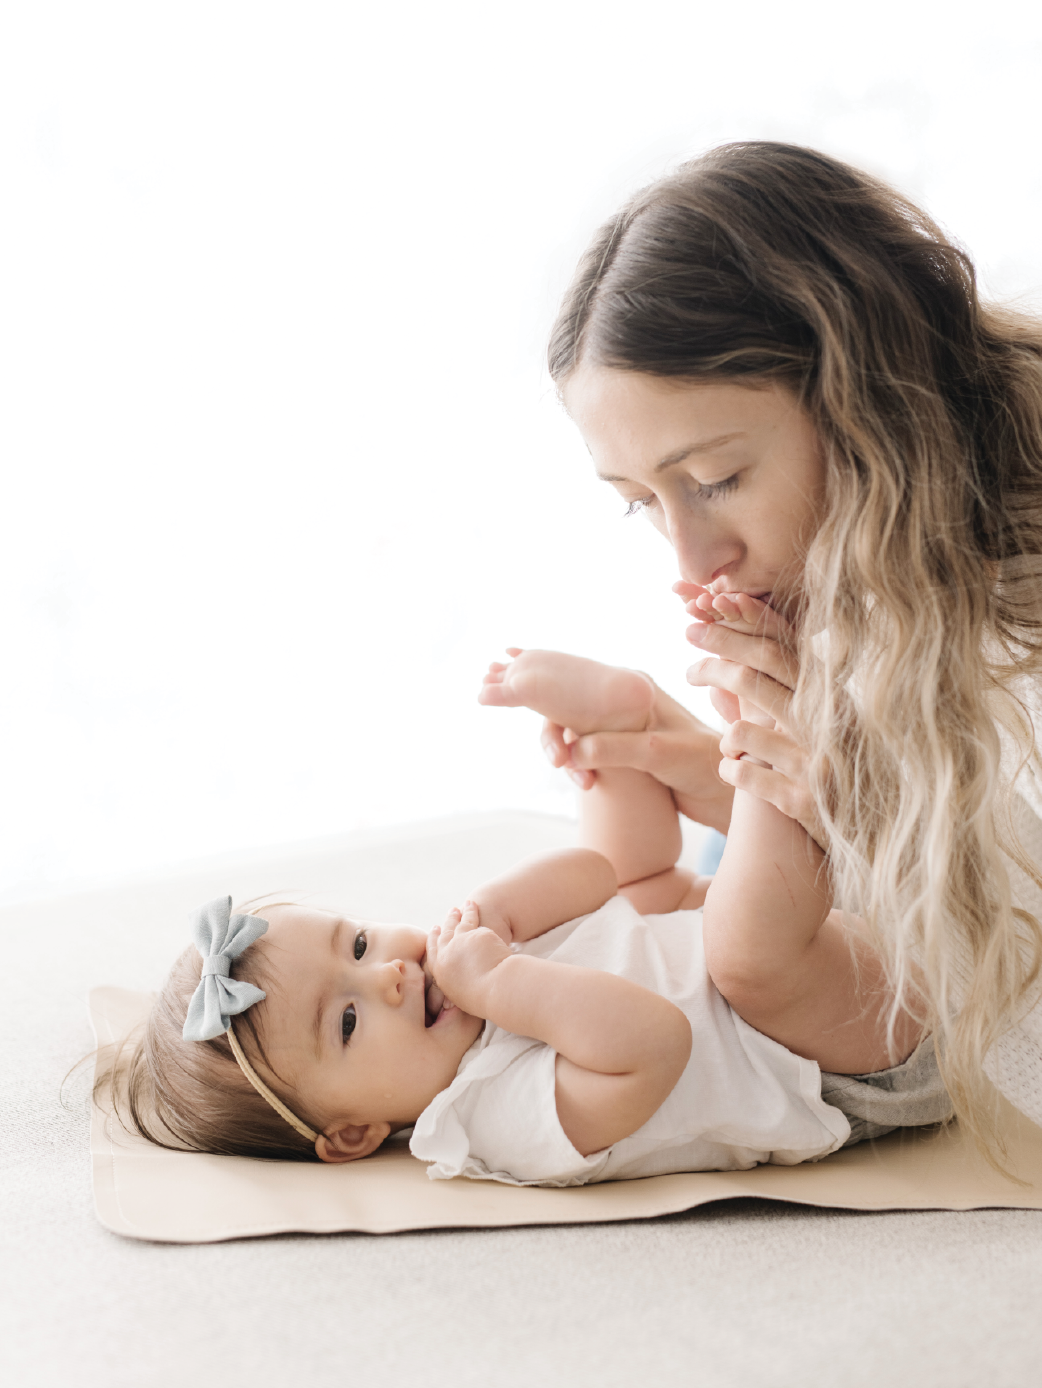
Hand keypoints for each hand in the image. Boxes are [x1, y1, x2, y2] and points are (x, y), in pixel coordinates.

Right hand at [426, 901, 511, 1019]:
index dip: (434, 939)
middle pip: (445, 934)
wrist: (497, 989)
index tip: (435, 929)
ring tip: (467, 903)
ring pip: (459, 923)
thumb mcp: (464, 995)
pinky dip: (473, 911)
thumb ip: (460, 983)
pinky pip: (474, 920)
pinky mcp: (475, 934)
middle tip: (451, 912)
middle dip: (448, 922)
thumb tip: (463, 983)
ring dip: (462, 912)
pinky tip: (475, 907)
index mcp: (441, 972)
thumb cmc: (486, 999)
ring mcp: (460, 942)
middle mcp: (447, 955)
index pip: (434, 951)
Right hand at [540, 689, 732, 834]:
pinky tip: (586, 785)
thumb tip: (572, 751)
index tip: (528, 712)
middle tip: (556, 760)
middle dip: (554, 735)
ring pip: (575, 736)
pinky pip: (588, 756)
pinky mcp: (623, 755)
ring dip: (566, 756)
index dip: (549, 696)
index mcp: (631, 688)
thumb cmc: (701, 764)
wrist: (726, 795)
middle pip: (569, 710)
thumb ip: (615, 748)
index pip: (577, 683)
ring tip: (576, 779)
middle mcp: (623, 704)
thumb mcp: (657, 753)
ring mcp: (622, 730)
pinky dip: (579, 769)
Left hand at [680, 587, 823, 847]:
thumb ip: (765, 708)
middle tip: (687, 657)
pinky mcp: (803, 802)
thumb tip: (715, 685)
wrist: (877, 840)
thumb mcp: (815, 733)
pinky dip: (730, 770)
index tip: (703, 614)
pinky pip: (743, 774)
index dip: (742, 624)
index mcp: (832, 700)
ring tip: (730, 748)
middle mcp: (828, 726)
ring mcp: (816, 764)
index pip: (782, 647)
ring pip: (741, 730)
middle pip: (755, 676)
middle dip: (714, 659)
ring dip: (727, 738)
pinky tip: (734, 772)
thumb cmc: (840, 777)